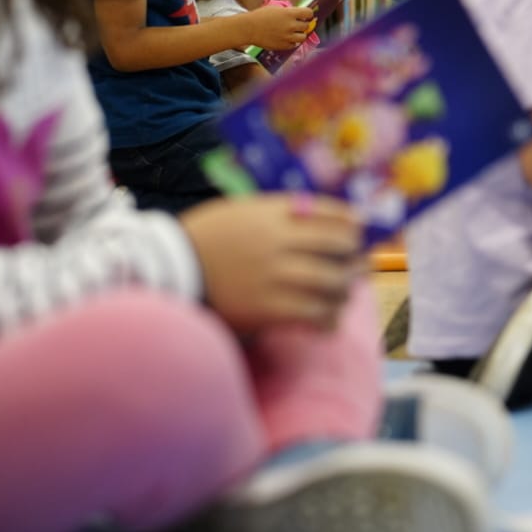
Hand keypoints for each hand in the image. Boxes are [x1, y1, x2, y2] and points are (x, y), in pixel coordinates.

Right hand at [180, 195, 363, 333]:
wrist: (172, 269)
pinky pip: (315, 314)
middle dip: (356, 259)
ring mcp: (276, 275)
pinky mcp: (268, 308)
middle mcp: (281, 241)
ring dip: (345, 291)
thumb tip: (329, 221)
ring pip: (334, 283)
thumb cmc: (210, 237)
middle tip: (359, 267)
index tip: (360, 234)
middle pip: (341, 248)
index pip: (335, 214)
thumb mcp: (246, 210)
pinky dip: (328, 319)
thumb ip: (285, 213)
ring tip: (342, 295)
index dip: (355, 225)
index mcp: (278, 213)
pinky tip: (327, 321)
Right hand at [246, 5, 315, 50]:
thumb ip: (289, 12)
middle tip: (296, 24)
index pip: (309, 13)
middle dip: (302, 24)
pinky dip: (292, 42)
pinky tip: (285, 38)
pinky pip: (294, 45)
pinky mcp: (283, 46)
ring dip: (299, 34)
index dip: (308, 14)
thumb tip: (300, 15)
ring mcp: (288, 37)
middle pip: (306, 26)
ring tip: (292, 32)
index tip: (305, 15)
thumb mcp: (276, 9)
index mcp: (289, 14)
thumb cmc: (260, 16)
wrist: (248, 28)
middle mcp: (291, 25)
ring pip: (303, 37)